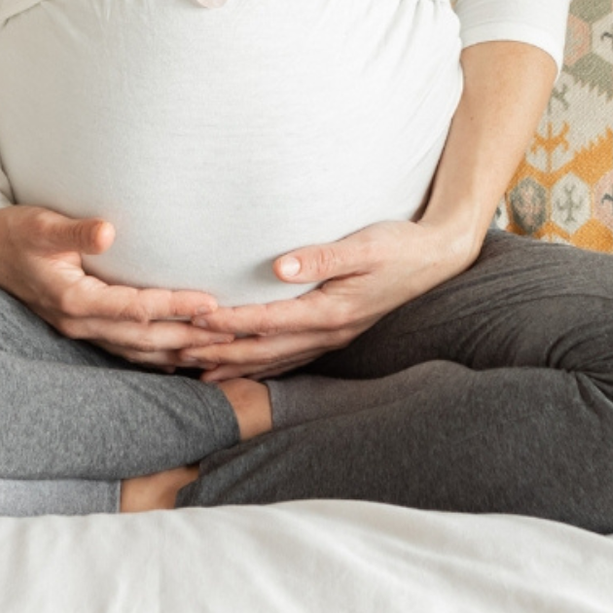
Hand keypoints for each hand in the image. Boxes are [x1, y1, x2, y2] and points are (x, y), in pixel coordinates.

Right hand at [0, 205, 226, 367]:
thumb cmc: (13, 231)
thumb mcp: (40, 224)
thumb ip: (74, 230)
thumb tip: (106, 230)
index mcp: (74, 301)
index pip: (136, 309)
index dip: (175, 306)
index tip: (211, 302)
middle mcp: (79, 323)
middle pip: (145, 339)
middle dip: (189, 337)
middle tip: (231, 331)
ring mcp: (79, 330)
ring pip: (138, 351)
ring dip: (177, 351)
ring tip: (217, 349)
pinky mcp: (81, 327)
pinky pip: (125, 349)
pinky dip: (155, 354)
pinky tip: (180, 356)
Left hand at [173, 217, 484, 382]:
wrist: (436, 257)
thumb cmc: (399, 245)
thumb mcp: (364, 245)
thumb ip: (321, 256)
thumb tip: (279, 267)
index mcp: (331, 311)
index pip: (268, 321)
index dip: (230, 322)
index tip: (194, 319)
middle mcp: (328, 331)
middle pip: (263, 348)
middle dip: (218, 350)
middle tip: (176, 350)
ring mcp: (331, 337)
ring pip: (272, 359)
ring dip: (232, 363)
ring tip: (192, 366)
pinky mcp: (334, 332)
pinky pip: (288, 356)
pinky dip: (258, 363)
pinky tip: (236, 366)